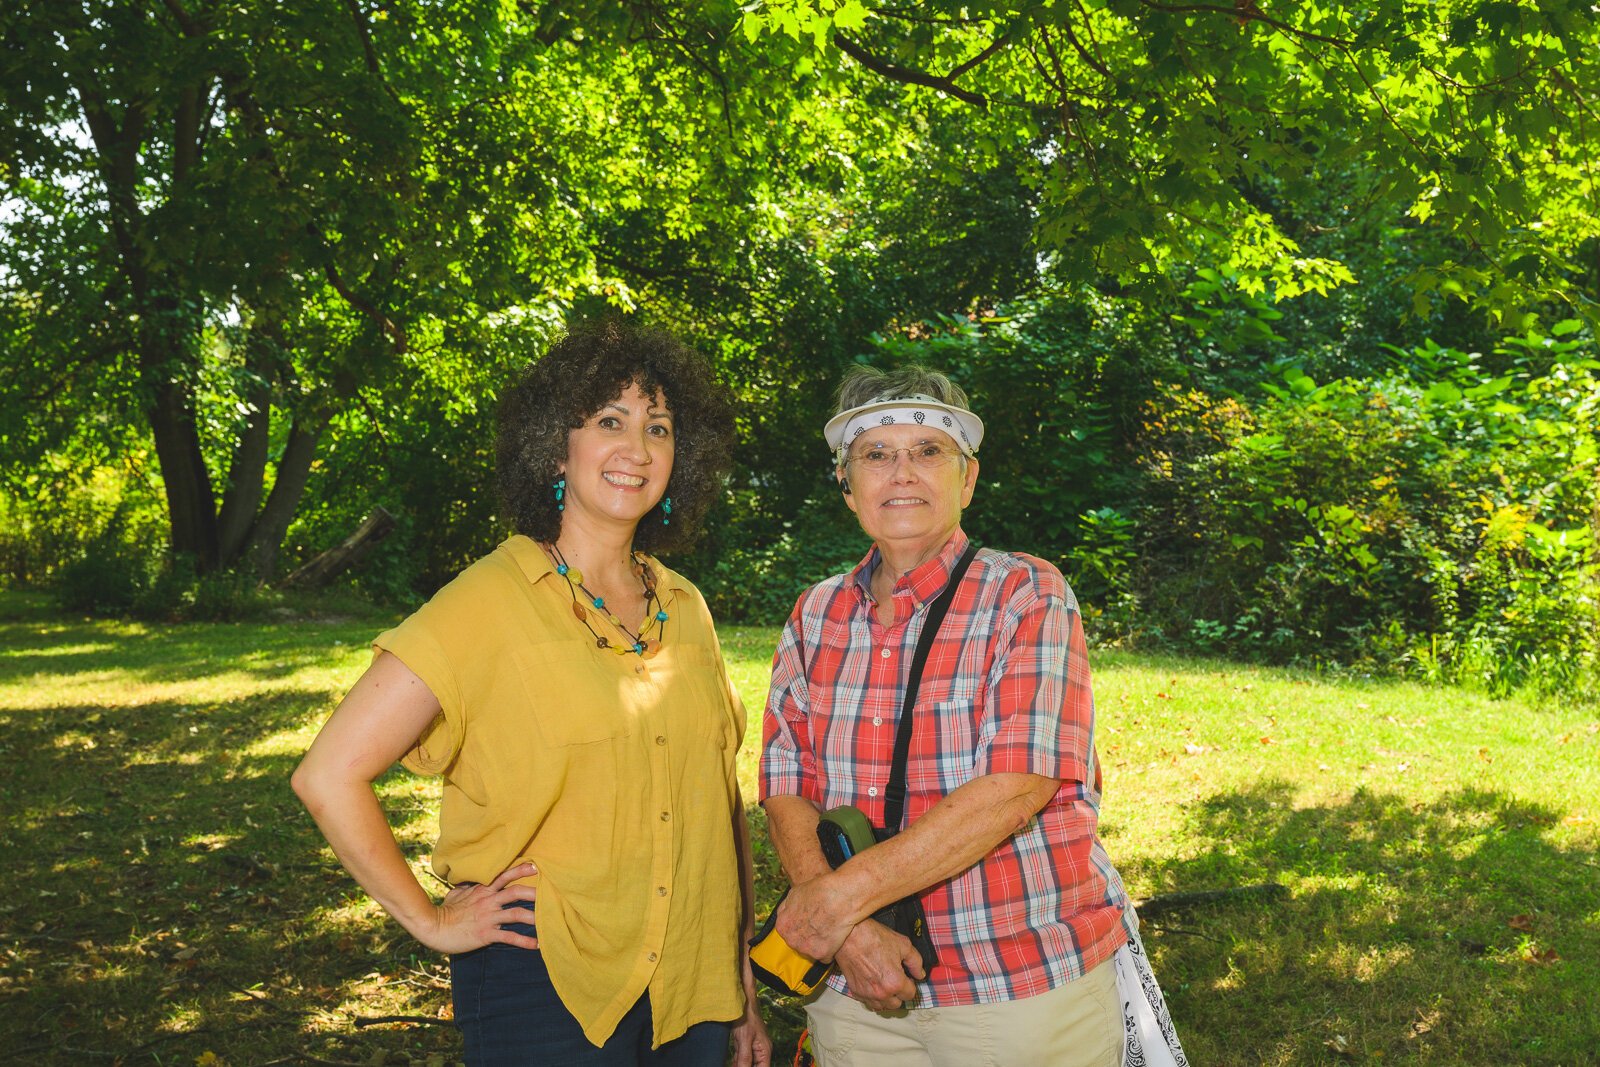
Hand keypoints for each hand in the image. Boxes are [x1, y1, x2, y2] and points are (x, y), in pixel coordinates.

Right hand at [416, 862, 539, 953]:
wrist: (434, 927)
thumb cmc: (445, 910)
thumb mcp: (456, 893)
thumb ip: (468, 886)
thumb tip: (471, 881)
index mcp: (483, 890)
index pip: (504, 876)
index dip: (520, 870)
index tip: (536, 866)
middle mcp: (489, 901)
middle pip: (516, 892)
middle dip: (534, 892)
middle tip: (552, 892)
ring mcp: (488, 917)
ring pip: (517, 913)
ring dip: (535, 917)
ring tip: (551, 920)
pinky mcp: (486, 934)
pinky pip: (509, 936)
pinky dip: (524, 941)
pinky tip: (537, 945)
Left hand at [729, 958, 772, 1066]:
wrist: (741, 999)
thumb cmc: (745, 1016)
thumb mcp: (744, 1039)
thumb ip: (744, 1058)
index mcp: (765, 1051)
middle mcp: (760, 1050)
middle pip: (754, 1066)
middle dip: (744, 1066)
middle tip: (735, 1063)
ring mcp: (752, 1047)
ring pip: (746, 1062)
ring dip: (739, 1064)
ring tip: (732, 1060)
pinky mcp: (745, 1043)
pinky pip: (740, 1057)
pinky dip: (735, 1060)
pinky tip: (730, 1060)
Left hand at [773, 871, 855, 962]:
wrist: (839, 898)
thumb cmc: (819, 892)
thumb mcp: (794, 892)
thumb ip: (786, 907)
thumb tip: (786, 913)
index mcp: (783, 926)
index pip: (788, 930)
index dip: (800, 924)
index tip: (808, 920)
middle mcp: (791, 940)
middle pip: (798, 942)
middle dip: (807, 935)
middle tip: (820, 923)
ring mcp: (806, 949)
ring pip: (811, 950)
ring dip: (819, 943)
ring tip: (829, 928)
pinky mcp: (822, 954)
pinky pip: (826, 956)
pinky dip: (831, 950)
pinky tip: (835, 936)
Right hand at [834, 919, 921, 1011]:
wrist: (850, 936)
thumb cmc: (874, 938)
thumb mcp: (903, 945)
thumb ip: (916, 962)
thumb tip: (920, 974)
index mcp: (895, 983)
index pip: (910, 994)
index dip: (911, 984)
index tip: (908, 977)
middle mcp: (881, 993)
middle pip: (897, 1004)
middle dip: (899, 993)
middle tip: (897, 980)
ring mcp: (867, 994)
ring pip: (882, 1007)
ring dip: (887, 999)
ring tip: (886, 984)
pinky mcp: (856, 991)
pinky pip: (868, 1002)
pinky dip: (873, 997)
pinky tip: (874, 985)